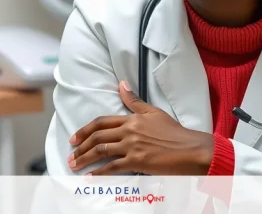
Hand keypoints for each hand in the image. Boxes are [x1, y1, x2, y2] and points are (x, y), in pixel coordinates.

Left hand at [67, 80, 213, 174]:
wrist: (190, 149)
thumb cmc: (174, 132)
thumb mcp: (154, 112)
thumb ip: (134, 101)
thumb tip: (122, 84)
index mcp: (132, 119)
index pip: (102, 122)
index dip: (85, 130)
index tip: (74, 138)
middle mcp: (129, 131)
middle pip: (98, 137)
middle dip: (80, 146)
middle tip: (71, 154)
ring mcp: (132, 146)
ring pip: (102, 152)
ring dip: (85, 159)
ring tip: (75, 165)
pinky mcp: (137, 162)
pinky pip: (113, 168)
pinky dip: (99, 173)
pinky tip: (90, 177)